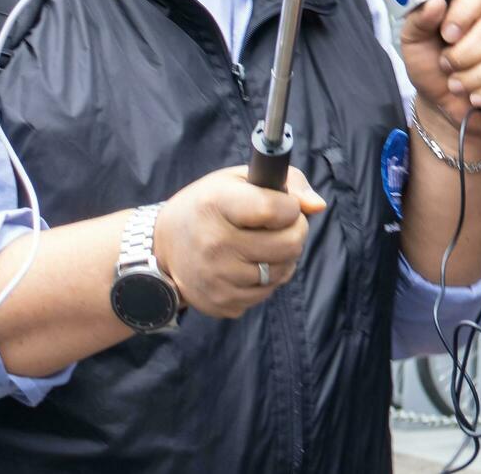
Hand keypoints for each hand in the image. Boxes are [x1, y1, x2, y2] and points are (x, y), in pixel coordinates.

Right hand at [152, 166, 325, 318]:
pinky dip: (266, 280)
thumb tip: (317, 206)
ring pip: (283, 271)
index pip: (275, 210)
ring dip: (283, 257)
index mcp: (217, 204)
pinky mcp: (220, 303)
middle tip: (280, 227)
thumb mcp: (239, 179)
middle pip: (289, 244)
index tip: (283, 205)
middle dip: (295, 232)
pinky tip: (247, 265)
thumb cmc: (210, 205)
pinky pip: (266, 293)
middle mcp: (214, 244)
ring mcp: (216, 278)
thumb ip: (288, 182)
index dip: (290, 207)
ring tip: (263, 245)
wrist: (162, 247)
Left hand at [399, 0, 480, 130]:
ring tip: (456, 85)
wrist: (443, 101)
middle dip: (465, 55)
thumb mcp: (414, 42)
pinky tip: (476, 98)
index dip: (463, 14)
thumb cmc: (431, 65)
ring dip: (475, 79)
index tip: (447, 35)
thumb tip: (434, 3)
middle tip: (447, 66)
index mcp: (476, 4)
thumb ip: (419, 20)